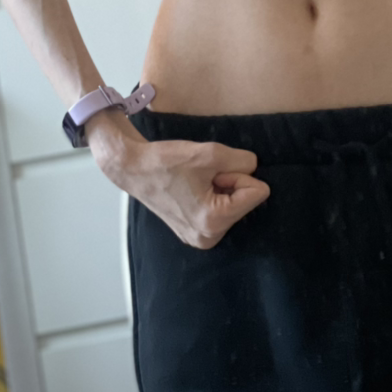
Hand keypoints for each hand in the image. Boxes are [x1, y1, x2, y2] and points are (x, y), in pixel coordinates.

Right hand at [87, 109, 270, 249]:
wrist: (134, 168)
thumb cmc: (168, 161)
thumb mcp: (212, 153)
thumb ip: (244, 161)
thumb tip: (256, 169)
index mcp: (214, 221)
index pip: (257, 192)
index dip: (239, 174)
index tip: (214, 171)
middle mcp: (208, 238)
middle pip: (246, 201)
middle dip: (230, 183)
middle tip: (202, 176)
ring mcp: (199, 239)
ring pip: (233, 205)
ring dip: (221, 188)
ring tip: (195, 182)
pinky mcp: (193, 234)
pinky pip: (220, 211)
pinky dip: (212, 197)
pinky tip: (192, 189)